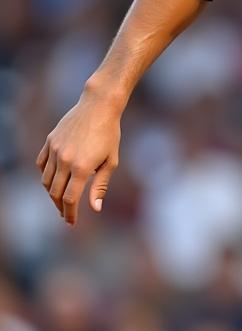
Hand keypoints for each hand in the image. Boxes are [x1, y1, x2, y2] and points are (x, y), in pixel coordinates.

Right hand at [36, 88, 121, 225]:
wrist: (98, 107)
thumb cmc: (110, 134)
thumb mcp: (111, 162)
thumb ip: (100, 186)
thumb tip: (95, 208)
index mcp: (81, 168)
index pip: (70, 199)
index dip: (70, 214)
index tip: (71, 223)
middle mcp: (64, 160)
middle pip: (55, 193)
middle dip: (60, 207)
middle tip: (66, 215)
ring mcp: (54, 150)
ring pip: (46, 180)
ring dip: (52, 193)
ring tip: (61, 199)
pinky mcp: (49, 141)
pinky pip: (41, 164)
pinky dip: (45, 175)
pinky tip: (54, 180)